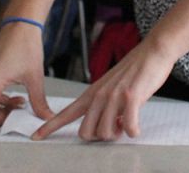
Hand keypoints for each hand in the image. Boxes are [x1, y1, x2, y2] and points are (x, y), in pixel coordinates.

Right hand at [0, 20, 48, 124]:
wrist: (21, 25)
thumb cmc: (26, 45)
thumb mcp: (35, 77)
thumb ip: (39, 102)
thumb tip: (46, 117)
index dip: (2, 121)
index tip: (18, 117)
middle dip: (2, 114)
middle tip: (21, 110)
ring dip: (1, 106)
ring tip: (21, 100)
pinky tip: (15, 93)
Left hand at [34, 36, 174, 140]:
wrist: (153, 51)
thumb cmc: (135, 71)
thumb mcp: (112, 86)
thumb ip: (104, 105)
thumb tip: (107, 126)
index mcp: (92, 93)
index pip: (65, 113)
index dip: (50, 127)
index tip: (35, 137)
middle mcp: (99, 95)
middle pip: (85, 132)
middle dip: (99, 137)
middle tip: (115, 127)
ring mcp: (114, 96)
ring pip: (105, 133)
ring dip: (118, 134)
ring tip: (127, 122)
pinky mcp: (131, 97)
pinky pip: (128, 128)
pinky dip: (133, 131)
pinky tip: (136, 126)